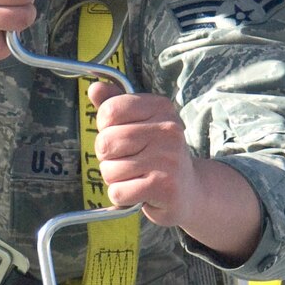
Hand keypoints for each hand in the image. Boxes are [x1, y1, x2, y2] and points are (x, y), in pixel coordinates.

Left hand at [89, 82, 262, 262]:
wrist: (190, 191)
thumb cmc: (157, 154)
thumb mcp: (139, 124)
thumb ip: (115, 105)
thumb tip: (95, 88)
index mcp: (161, 107)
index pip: (110, 111)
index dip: (105, 129)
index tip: (121, 137)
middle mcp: (168, 130)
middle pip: (106, 142)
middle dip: (107, 157)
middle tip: (129, 161)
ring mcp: (168, 158)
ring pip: (109, 170)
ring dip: (115, 179)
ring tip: (136, 177)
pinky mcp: (165, 187)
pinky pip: (118, 192)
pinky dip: (122, 197)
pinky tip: (140, 193)